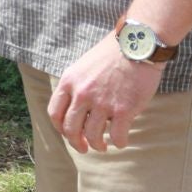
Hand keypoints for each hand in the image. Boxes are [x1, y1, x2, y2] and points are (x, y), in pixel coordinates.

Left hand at [46, 31, 165, 152]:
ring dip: (97, 145)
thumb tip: (75, 109)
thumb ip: (76, 86)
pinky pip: (117, 136)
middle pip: (70, 129)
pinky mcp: (123, 109)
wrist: (137, 44)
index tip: (67, 134)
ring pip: (92, 136)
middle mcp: (82, 94)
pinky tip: (121, 141)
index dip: (60, 128)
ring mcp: (102, 103)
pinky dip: (119, 142)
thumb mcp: (82, 66)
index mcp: (69, 82)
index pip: (54, 113)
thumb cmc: (111, 54)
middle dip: (76, 142)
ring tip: (102, 145)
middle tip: (84, 147)